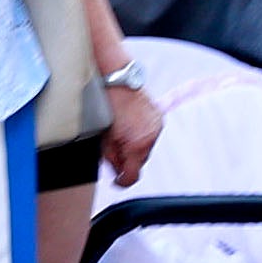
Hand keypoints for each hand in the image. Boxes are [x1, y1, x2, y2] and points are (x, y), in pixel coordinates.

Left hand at [96, 72, 161, 186]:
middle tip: (113, 152)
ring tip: (120, 136)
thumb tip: (116, 169)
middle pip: (140, 161)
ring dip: (135, 147)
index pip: (133, 175)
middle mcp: (151, 136)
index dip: (122, 181)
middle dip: (127, 160)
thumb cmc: (106, 105)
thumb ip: (111, 159)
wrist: (116, 80)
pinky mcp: (158, 118)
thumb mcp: (103, 139)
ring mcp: (157, 126)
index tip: (116, 181)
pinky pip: (150, 135)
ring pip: (146, 148)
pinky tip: (129, 128)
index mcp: (138, 144)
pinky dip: (140, 136)